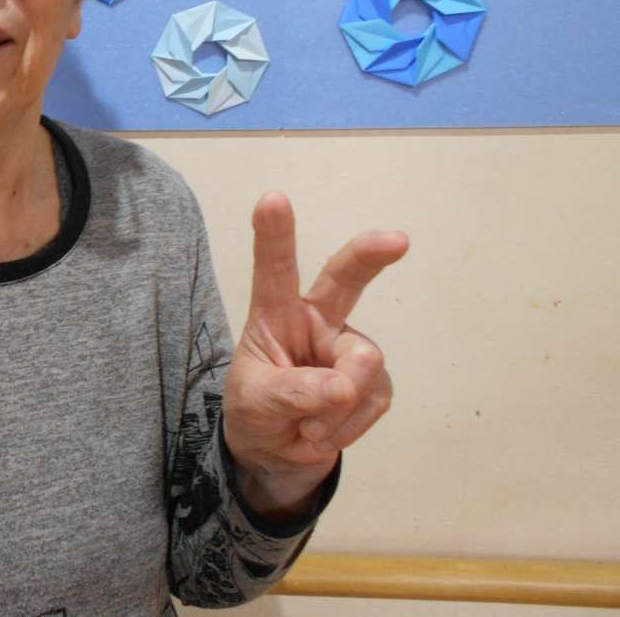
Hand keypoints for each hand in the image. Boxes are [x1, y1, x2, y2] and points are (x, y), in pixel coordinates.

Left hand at [222, 191, 407, 518]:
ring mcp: (348, 349)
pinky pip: (373, 399)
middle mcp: (316, 320)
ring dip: (335, 406)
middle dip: (370, 256)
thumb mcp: (256, 401)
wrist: (273, 453)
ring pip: (362, 364)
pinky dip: (347, 426)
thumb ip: (293, 391)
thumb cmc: (256, 408)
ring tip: (305, 425)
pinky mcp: (372, 382)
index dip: (274, 235)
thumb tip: (344, 387)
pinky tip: (321, 434)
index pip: (274, 270)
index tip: (272, 198)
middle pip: (347, 279)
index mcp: (276, 313)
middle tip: (397, 241)